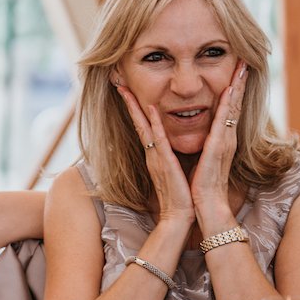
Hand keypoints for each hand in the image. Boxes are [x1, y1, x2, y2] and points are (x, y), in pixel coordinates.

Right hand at [118, 86, 193, 224]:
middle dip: (128, 103)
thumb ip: (169, 158)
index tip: (128, 93)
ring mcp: (156, 157)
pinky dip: (153, 124)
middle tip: (119, 84)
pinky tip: (150, 110)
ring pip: (144, 127)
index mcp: (156, 154)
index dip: (136, 110)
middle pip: (138, 123)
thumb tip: (170, 148)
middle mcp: (152, 153)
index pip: (144, 127)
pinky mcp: (164, 163)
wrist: (180, 216)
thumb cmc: (180, 196)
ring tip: (126, 91)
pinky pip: (157, 140)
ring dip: (135, 108)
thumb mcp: (174, 171)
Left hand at [190, 63, 246, 223]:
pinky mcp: (217, 149)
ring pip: (232, 109)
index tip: (238, 69)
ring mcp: (224, 142)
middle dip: (241, 81)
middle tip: (246, 58)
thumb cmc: (203, 184)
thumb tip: (205, 134)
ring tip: (242, 66)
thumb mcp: (205, 159)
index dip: (235, 88)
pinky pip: (222, 122)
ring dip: (237, 86)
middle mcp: (226, 138)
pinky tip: (228, 90)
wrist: (205, 206)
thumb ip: (206, 145)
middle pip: (236, 104)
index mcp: (222, 139)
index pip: (230, 109)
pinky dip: (226, 106)